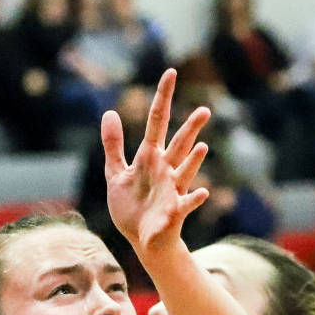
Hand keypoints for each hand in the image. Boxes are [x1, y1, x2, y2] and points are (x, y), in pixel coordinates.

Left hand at [103, 68, 211, 256]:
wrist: (142, 242)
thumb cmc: (131, 208)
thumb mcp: (116, 174)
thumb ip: (113, 145)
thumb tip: (109, 113)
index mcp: (149, 158)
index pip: (157, 121)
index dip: (162, 97)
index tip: (171, 72)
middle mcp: (165, 170)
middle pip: (178, 144)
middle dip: (190, 128)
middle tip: (205, 110)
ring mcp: (171, 190)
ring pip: (185, 170)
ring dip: (193, 160)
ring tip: (202, 146)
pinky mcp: (173, 213)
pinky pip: (186, 204)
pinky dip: (194, 199)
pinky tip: (202, 192)